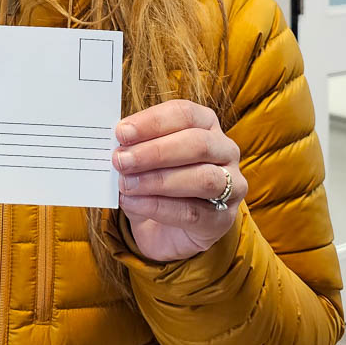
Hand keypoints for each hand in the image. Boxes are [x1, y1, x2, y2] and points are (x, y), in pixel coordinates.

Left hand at [113, 99, 246, 262]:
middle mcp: (225, 151)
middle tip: (120, 160)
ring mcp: (231, 186)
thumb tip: (114, 144)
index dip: (152, 122)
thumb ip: (132, 148)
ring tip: (125, 184)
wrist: (167, 230)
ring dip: (158, 180)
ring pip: (202, 178)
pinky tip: (132, 203)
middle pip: (197, 143)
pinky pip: (193, 212)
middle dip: (155, 151)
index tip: (121, 132)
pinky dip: (158, 207)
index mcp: (205, 124)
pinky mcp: (222, 219)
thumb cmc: (156, 183)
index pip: (184, 114)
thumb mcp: (142, 161)